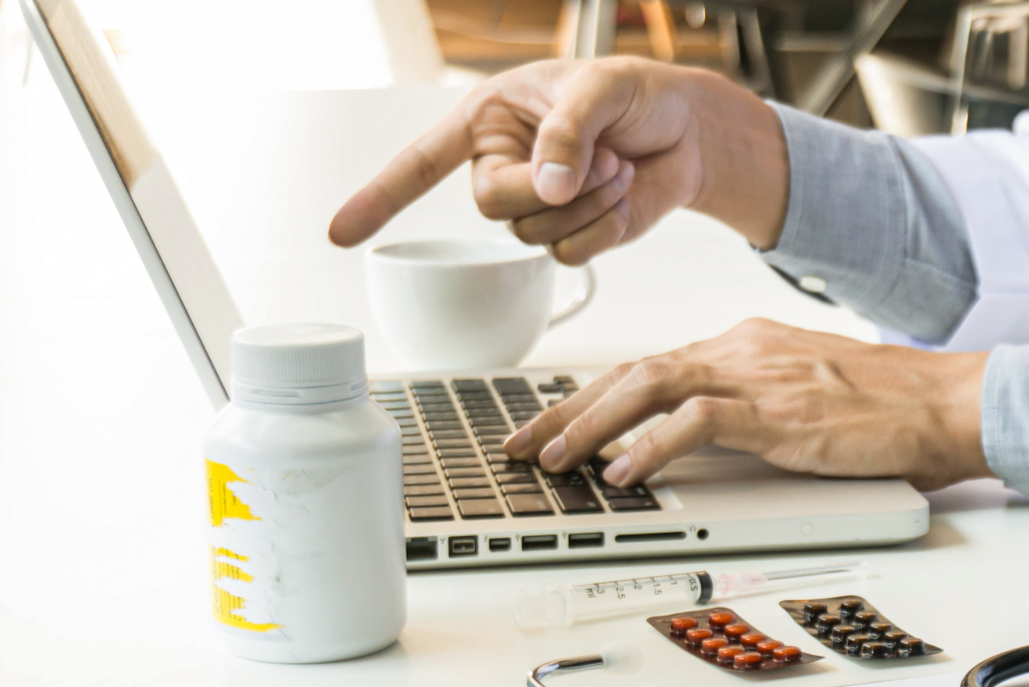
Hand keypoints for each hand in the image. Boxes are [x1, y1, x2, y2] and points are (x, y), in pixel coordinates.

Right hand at [327, 58, 788, 260]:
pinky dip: (605, 227)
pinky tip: (625, 193)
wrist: (688, 130)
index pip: (421, 162)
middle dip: (551, 186)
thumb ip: (567, 133)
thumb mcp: (600, 90)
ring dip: (589, 202)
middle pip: (494, 206)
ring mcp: (538, 207)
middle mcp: (504, 168)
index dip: (379, 197)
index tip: (340, 233)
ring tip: (620, 164)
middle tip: (602, 157)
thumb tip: (546, 187)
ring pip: (537, 234)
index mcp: (489, 122)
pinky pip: (572, 254)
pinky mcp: (574, 236)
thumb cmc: (637, 95)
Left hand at [506, 319, 993, 490]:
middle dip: (568, 410)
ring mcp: (759, 377)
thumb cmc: (891, 408)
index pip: (650, 365)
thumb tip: (699, 441)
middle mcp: (743, 350)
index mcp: (747, 345)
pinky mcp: (779, 411)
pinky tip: (623, 472)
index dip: (593, 397)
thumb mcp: (805, 398)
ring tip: (555, 461)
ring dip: (592, 426)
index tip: (553, 426)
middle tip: (523, 445)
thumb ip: (751, 409)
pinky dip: (650, 446)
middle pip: (632, 372)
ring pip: (649, 387)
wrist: (947, 402)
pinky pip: (695, 422)